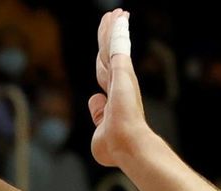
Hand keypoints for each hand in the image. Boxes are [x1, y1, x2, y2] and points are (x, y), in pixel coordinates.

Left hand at [89, 10, 150, 167]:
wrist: (126, 146)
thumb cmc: (114, 147)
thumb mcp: (99, 130)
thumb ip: (97, 114)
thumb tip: (94, 99)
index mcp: (114, 96)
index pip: (105, 71)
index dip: (103, 57)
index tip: (105, 49)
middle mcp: (120, 84)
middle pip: (109, 53)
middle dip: (109, 35)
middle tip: (111, 18)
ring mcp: (122, 77)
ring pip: (113, 45)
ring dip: (113, 27)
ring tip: (115, 12)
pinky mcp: (123, 71)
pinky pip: (118, 44)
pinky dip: (118, 30)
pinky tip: (119, 16)